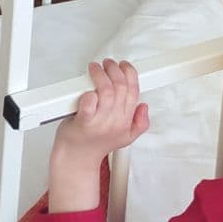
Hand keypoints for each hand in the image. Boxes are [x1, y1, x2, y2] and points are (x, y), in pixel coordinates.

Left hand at [49, 60, 148, 212]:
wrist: (78, 158)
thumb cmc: (96, 142)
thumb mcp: (125, 137)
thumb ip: (139, 123)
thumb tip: (144, 107)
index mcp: (125, 121)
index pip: (134, 91)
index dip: (130, 73)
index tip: (123, 65)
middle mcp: (114, 121)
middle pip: (121, 87)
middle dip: (114, 69)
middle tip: (107, 64)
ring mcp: (99, 122)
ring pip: (106, 90)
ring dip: (100, 74)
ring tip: (95, 68)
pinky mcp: (83, 121)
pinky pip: (88, 104)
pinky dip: (88, 94)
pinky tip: (87, 89)